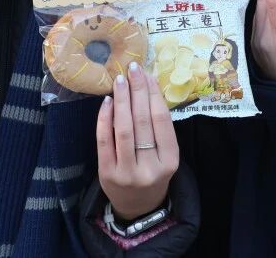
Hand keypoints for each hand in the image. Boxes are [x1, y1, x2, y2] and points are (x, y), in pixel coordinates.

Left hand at [97, 62, 177, 219]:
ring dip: (121, 100)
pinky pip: (105, 141)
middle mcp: (150, 167)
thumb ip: (158, 126)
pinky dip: (105, 119)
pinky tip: (107, 102)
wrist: (137, 207)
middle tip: (133, 68)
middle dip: (137, 91)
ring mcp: (127, 172)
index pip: (161, 121)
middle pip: (143, 121)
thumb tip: (147, 85)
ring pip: (124, 129)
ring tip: (120, 80)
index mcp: (170, 161)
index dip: (154, 94)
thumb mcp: (165, 154)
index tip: (148, 74)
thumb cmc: (153, 172)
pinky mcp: (107, 174)